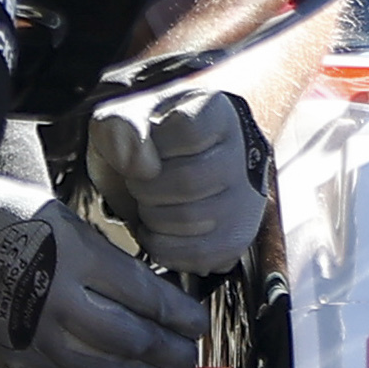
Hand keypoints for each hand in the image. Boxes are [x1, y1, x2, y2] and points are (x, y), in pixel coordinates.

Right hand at [0, 191, 208, 367]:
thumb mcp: (65, 221)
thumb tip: (153, 296)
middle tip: (191, 360)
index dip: (180, 317)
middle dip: (172, 354)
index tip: (196, 324)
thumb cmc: (4, 220)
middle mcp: (59, 299)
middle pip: (133, 339)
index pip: (147, 297)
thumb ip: (106, 259)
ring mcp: (37, 333)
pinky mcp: (19, 354)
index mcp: (77, 256)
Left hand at [86, 84, 269, 271]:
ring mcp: (246, 200)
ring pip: (191, 219)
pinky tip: (156, 229)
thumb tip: (141, 166)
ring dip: (152, 217)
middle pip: (188, 181)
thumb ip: (122, 128)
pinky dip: (163, 247)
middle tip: (140, 182)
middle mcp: (243, 155)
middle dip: (145, 187)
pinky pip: (197, 254)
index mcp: (218, 113)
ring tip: (150, 204)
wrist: (174, 164)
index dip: (153, 144)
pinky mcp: (238, 238)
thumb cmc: (146, 139)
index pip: (187, 131)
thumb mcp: (123, 117)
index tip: (147, 147)